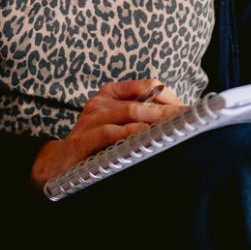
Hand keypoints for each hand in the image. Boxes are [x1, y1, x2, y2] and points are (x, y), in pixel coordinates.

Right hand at [30, 78, 184, 189]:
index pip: (147, 85)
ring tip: (174, 127)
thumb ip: (142, 116)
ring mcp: (90, 119)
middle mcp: (100, 102)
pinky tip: (146, 135)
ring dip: (154, 120)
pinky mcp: (83, 139)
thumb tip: (178, 116)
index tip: (189, 110)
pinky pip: (111, 132)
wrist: (60, 164)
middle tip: (189, 121)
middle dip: (168, 111)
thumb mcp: (118, 124)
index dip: (170, 96)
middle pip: (141, 100)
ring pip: (128, 112)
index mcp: (111, 93)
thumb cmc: (97, 144)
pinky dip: (131, 133)